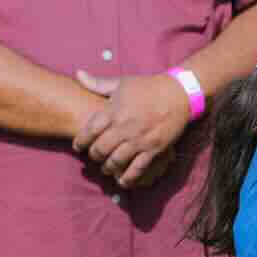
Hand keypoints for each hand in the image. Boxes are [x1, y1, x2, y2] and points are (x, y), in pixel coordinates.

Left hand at [73, 70, 191, 188]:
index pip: (90, 131)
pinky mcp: (154, 149)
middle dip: (94, 156)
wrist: (178, 93)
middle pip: (101, 149)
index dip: (80, 141)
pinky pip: (137, 169)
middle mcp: (125, 127)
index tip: (78, 146)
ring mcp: (140, 140)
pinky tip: (122, 181)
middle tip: (93, 157)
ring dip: (107, 168)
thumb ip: (98, 83)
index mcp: (115, 111)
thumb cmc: (148, 87)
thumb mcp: (122, 83)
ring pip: (116, 161)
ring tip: (106, 168)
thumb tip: (78, 74)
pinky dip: (128, 178)